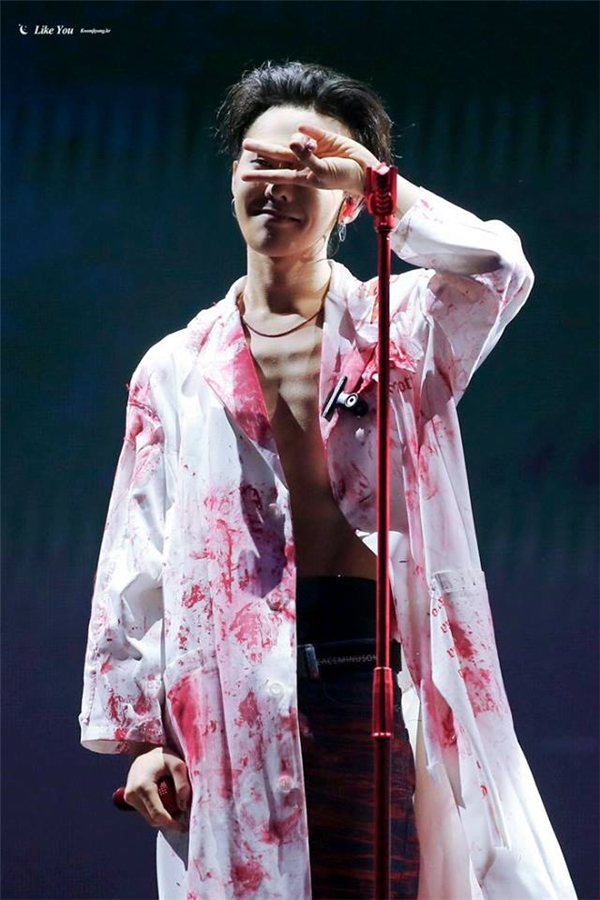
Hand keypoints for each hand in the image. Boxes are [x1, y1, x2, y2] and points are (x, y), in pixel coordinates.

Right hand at [124, 746, 190, 831]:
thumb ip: (182, 783)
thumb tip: (184, 806)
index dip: (171, 824)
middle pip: (152, 819)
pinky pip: (145, 811)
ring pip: (148, 817)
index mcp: (143, 785)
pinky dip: (156, 811)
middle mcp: (132, 793)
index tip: (184, 827)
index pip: (157, 814)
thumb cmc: (163, 756)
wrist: (144, 750)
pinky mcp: (129, 798)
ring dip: (163, 817)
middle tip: (183, 815)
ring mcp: (128, 797)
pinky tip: (166, 802)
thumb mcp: (177, 763)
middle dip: (168, 821)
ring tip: (176, 806)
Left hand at [240, 123, 380, 197]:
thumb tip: (292, 140)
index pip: (276, 173)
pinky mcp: (325, 138)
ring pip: (295, 141)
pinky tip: (302, 130)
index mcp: (302, 175)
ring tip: (297, 146)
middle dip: (262, 150)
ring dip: (293, 141)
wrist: (365, 170)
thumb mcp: (322, 172)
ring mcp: (314, 150)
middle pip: (279, 154)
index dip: (260, 173)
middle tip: (245, 145)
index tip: (243, 175)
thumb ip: (307, 157)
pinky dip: (306, 130)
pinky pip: (311, 131)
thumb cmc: (343, 177)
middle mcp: (305, 162)